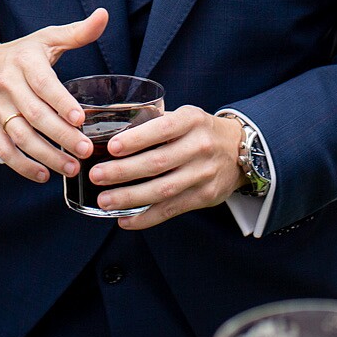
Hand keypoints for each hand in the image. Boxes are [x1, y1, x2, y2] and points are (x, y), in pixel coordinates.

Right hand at [0, 8, 107, 182]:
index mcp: (25, 62)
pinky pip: (3, 149)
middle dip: (61, 136)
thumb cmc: (19, 55)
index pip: (44, 84)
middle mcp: (7, 84)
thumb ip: (76, 33)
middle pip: (35, 115)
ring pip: (20, 136)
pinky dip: (22, 165)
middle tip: (85, 151)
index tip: (81, 119)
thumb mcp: (45, 39)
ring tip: (71, 168)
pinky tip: (43, 175)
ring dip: (46, 156)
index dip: (62, 102)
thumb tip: (104, 15)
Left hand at [94, 106, 244, 229]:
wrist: (240, 150)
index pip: (162, 129)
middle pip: (158, 163)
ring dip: (130, 198)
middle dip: (123, 171)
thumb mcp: (185, 116)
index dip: (137, 139)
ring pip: (163, 190)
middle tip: (96, 175)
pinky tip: (125, 219)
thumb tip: (112, 131)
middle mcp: (200, 147)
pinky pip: (171, 210)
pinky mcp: (204, 197)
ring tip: (105, 201)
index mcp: (192, 120)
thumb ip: (156, 122)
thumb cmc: (200, 131)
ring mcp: (203, 174)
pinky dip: (146, 218)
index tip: (111, 147)